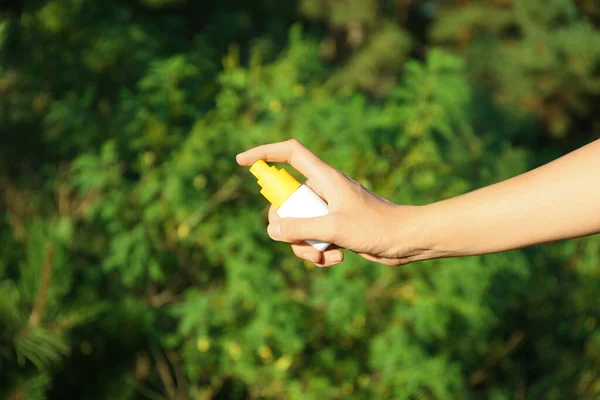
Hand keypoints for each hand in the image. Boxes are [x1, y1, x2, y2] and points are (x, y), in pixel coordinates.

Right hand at [236, 139, 430, 266]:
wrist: (407, 241)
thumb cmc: (377, 227)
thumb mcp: (335, 228)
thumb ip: (301, 228)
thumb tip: (273, 230)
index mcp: (324, 178)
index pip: (289, 154)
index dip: (264, 153)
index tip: (241, 162)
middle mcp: (323, 191)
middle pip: (285, 201)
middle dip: (286, 227)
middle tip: (296, 241)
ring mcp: (328, 209)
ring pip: (297, 225)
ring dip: (304, 247)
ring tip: (324, 256)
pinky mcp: (334, 227)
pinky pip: (312, 239)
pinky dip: (318, 252)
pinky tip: (336, 259)